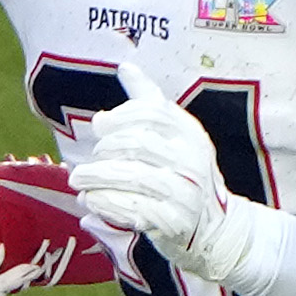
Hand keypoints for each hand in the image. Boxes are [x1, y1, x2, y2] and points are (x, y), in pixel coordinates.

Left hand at [61, 66, 265, 284]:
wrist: (217, 228)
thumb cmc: (184, 175)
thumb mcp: (175, 136)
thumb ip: (148, 103)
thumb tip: (126, 67)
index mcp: (190, 133)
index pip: (151, 113)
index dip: (120, 117)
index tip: (99, 126)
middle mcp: (192, 159)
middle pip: (137, 144)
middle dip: (104, 151)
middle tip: (88, 162)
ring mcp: (186, 191)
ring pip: (132, 177)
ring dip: (96, 179)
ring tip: (78, 181)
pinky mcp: (175, 221)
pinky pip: (132, 208)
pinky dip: (105, 203)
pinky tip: (91, 201)